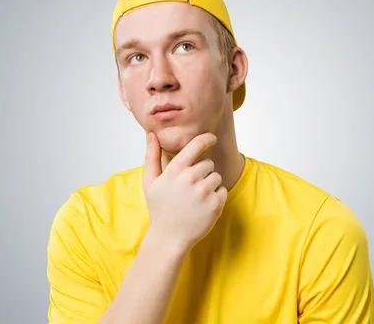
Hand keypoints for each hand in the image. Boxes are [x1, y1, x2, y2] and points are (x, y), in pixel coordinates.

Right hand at [142, 132, 227, 252]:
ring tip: (196, 198)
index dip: (207, 138)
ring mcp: (204, 191)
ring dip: (210, 184)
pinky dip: (216, 197)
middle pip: (208, 163)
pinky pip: (223, 190)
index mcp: (175, 170)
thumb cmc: (160, 208)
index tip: (212, 138)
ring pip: (217, 177)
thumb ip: (151, 156)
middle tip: (191, 188)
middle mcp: (190, 178)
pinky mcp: (215, 204)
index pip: (197, 144)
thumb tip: (151, 134)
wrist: (169, 238)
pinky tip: (203, 206)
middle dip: (203, 172)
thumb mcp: (150, 182)